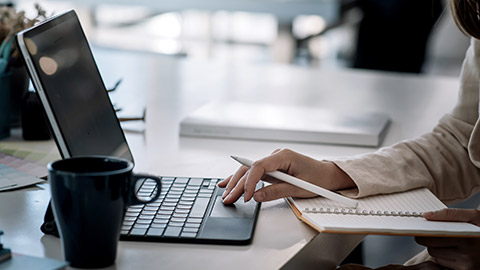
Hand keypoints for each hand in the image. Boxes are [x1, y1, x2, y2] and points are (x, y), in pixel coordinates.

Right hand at [218, 148, 354, 203]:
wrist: (328, 175)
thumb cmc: (318, 179)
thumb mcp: (298, 189)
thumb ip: (276, 192)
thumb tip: (257, 196)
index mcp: (284, 155)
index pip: (260, 166)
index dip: (250, 181)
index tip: (246, 196)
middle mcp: (276, 156)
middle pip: (250, 168)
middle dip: (238, 184)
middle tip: (228, 198)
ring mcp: (273, 161)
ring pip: (249, 170)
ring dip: (237, 182)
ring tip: (225, 194)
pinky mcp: (272, 168)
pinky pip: (255, 173)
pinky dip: (243, 180)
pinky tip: (229, 184)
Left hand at [414, 208, 479, 269]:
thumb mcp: (473, 216)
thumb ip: (449, 214)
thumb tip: (426, 215)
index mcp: (467, 239)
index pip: (432, 237)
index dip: (423, 233)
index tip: (420, 229)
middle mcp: (468, 255)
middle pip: (431, 247)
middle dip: (429, 240)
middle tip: (436, 234)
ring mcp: (467, 266)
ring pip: (436, 256)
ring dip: (437, 249)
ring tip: (450, 242)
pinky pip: (443, 264)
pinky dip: (444, 257)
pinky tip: (455, 251)